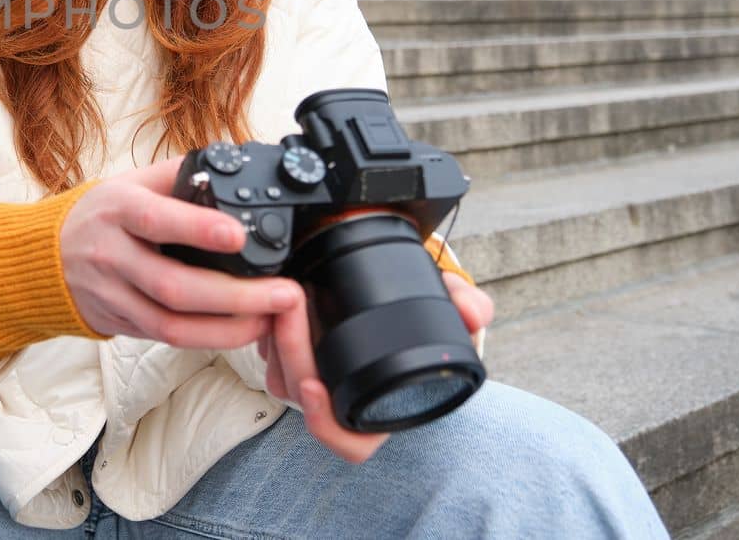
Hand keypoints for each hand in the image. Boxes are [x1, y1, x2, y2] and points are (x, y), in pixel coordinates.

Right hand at [59, 155, 303, 349]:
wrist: (47, 255)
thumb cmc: (100, 214)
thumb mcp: (130, 182)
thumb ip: (178, 174)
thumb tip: (230, 163)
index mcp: (118, 210)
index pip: (156, 220)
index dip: (198, 230)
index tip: (240, 235)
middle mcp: (112, 256)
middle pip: (174, 286)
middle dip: (236, 295)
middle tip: (285, 292)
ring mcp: (114, 295)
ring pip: (172, 324)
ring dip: (229, 328)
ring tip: (272, 317)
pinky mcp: (121, 323)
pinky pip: (167, 338)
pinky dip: (209, 338)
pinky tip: (242, 330)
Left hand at [258, 271, 494, 463]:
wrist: (397, 306)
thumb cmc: (424, 325)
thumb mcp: (453, 315)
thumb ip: (468, 309)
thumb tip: (474, 311)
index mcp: (379, 410)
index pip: (348, 443)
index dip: (326, 424)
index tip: (315, 387)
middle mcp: (342, 404)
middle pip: (301, 395)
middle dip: (290, 349)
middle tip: (293, 303)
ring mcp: (313, 383)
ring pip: (279, 375)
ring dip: (274, 337)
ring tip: (283, 295)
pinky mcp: (290, 357)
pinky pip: (269, 355)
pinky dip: (265, 330)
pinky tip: (272, 299)